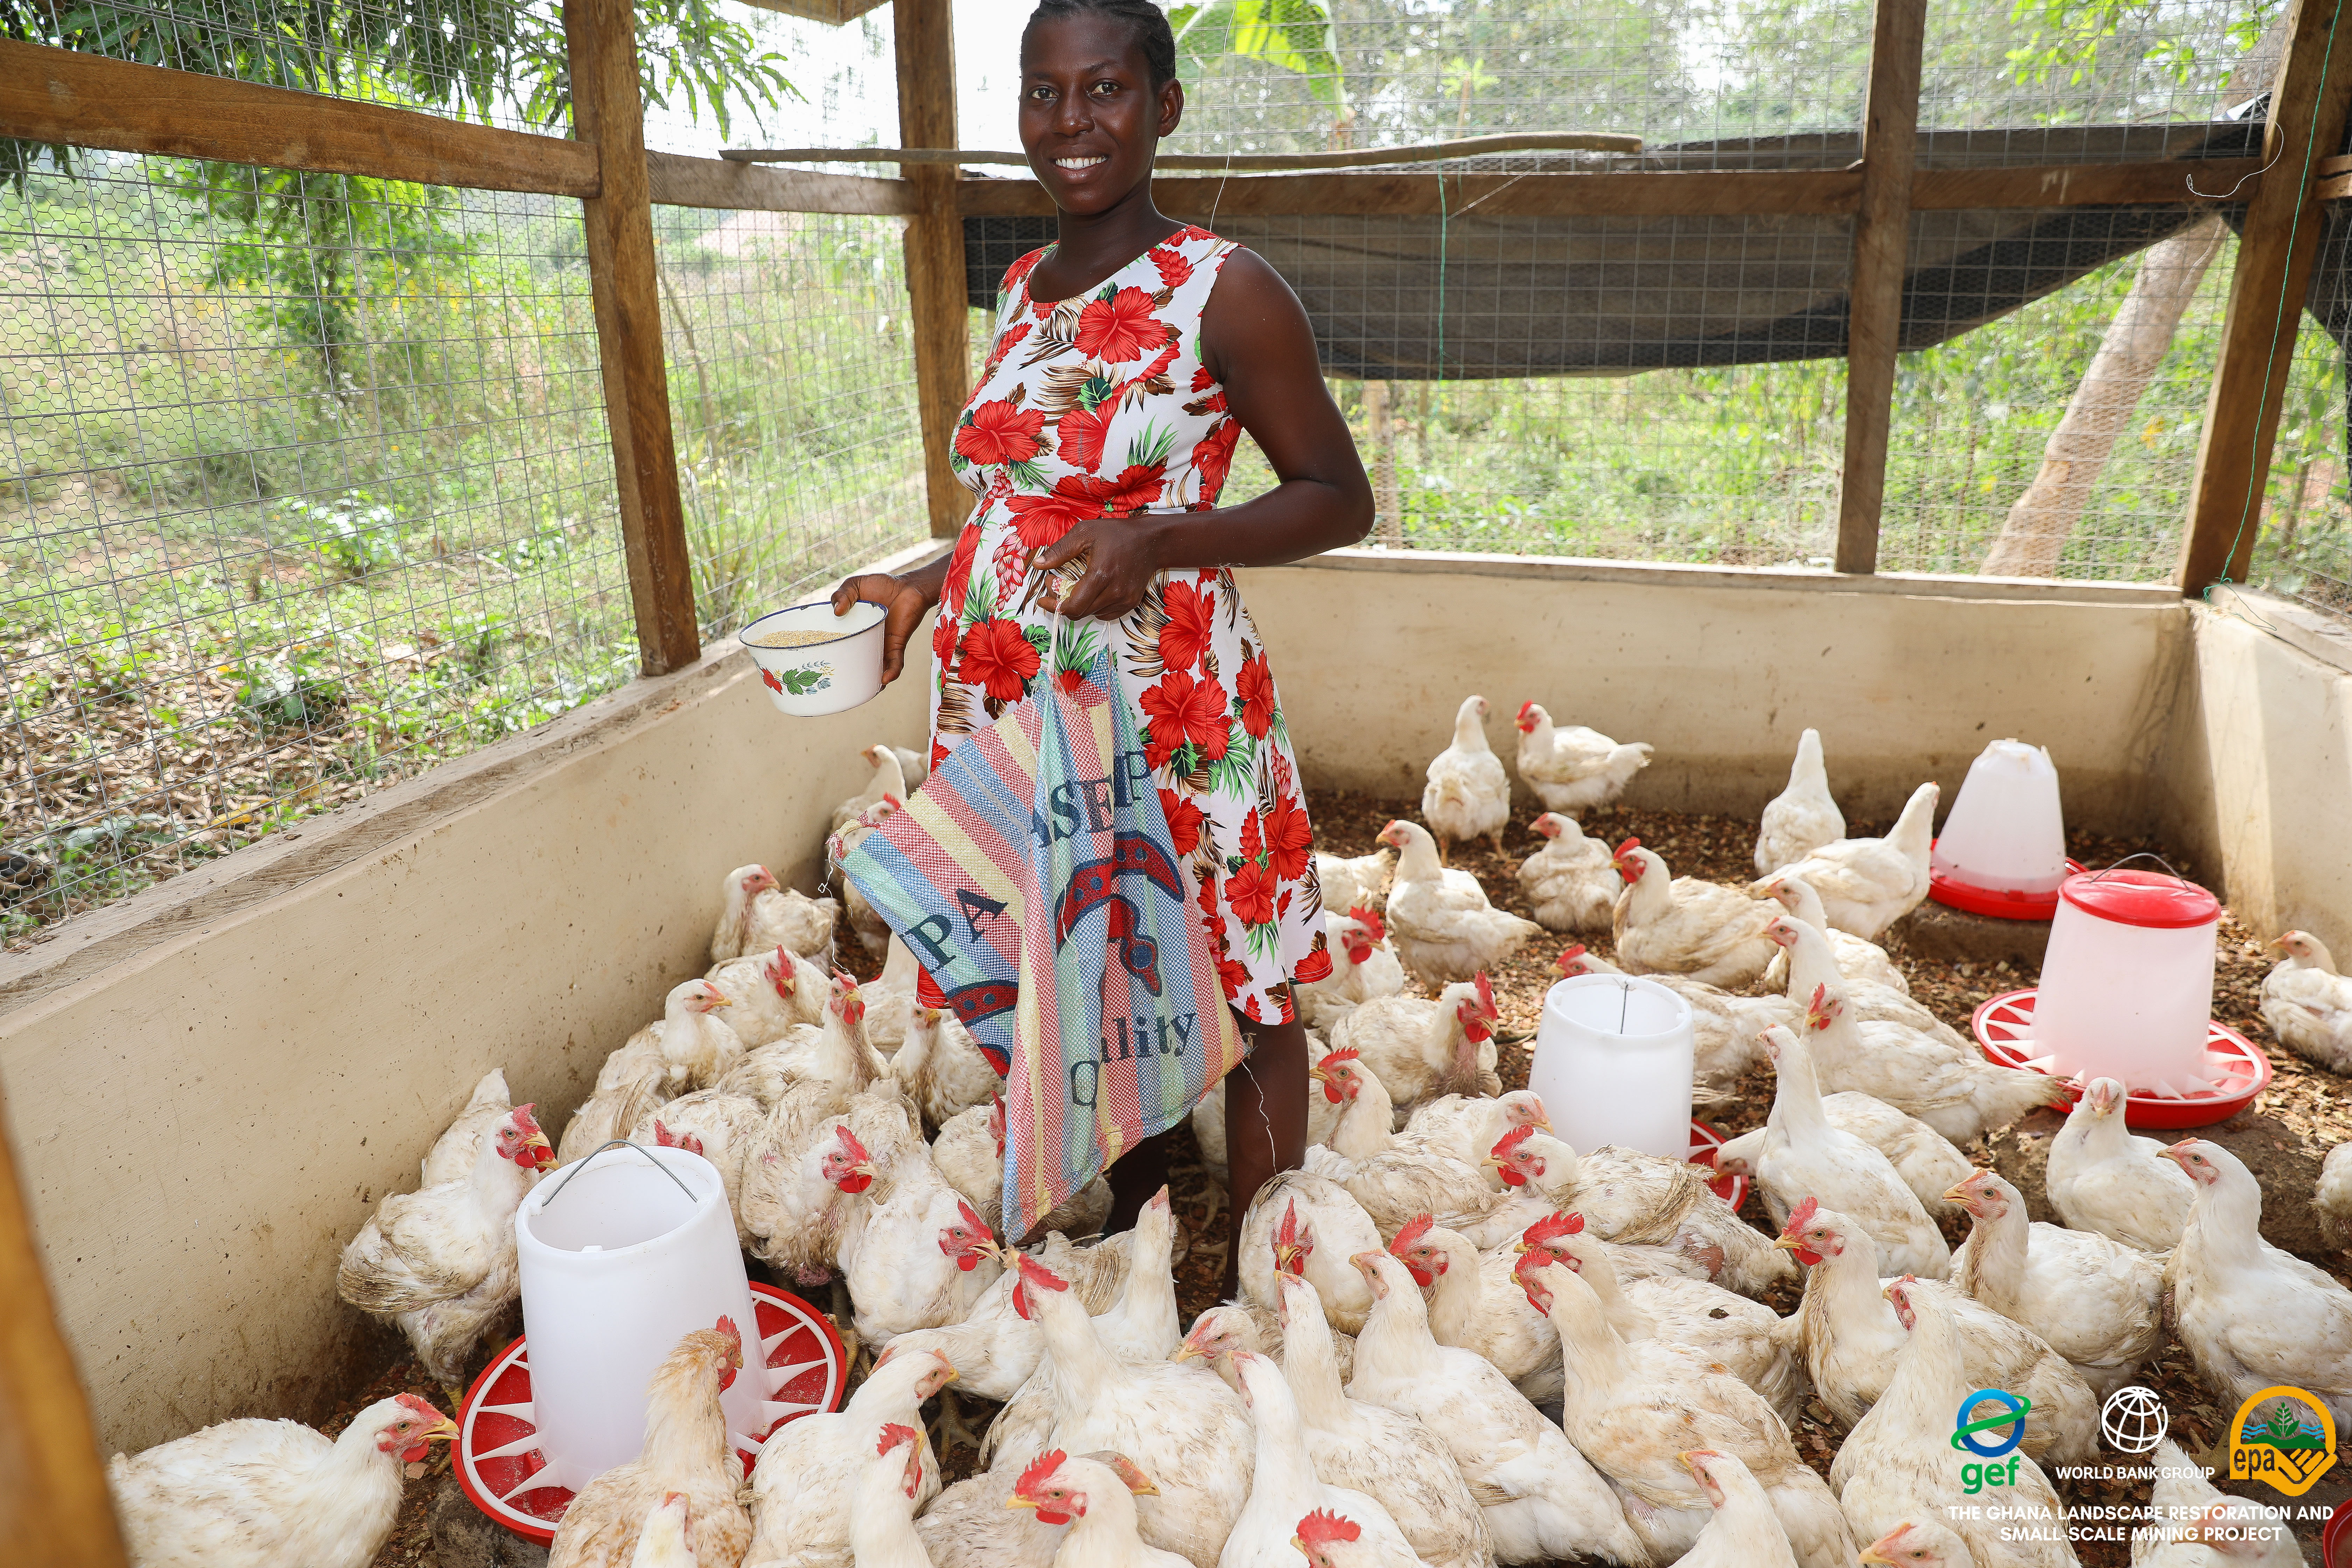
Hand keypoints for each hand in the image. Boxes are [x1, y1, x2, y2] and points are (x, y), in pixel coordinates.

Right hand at [830, 572, 932, 685]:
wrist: (909, 587)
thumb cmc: (882, 585)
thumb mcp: (855, 585)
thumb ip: (842, 594)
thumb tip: (837, 612)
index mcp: (853, 629)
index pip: (838, 644)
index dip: (828, 653)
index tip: (816, 663)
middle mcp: (866, 641)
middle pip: (855, 662)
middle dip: (847, 676)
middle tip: (834, 685)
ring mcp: (881, 645)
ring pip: (875, 669)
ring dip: (869, 682)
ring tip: (860, 692)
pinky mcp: (897, 645)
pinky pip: (895, 663)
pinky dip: (891, 672)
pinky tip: (884, 680)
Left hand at [1031, 515, 1172, 621]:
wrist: (1151, 541)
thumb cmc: (1117, 534)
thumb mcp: (1085, 533)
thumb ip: (1060, 550)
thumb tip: (1038, 565)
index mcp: (1100, 575)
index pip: (1073, 606)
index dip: (1054, 605)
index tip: (1044, 595)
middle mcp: (1114, 591)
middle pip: (1080, 612)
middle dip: (1062, 602)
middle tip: (1056, 585)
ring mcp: (1124, 599)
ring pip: (1091, 614)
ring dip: (1078, 604)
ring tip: (1074, 585)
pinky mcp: (1130, 603)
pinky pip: (1105, 614)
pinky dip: (1094, 607)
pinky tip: (1092, 591)